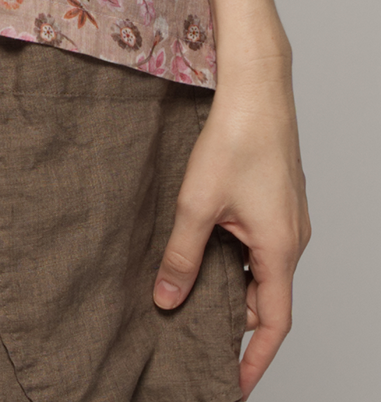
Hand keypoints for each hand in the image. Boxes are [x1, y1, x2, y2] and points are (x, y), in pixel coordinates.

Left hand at [153, 55, 310, 396]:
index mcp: (279, 249)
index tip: (234, 383)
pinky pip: (262, 244)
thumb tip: (166, 299)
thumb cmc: (234, 138)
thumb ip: (182, 256)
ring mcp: (289, 217)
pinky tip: (207, 245)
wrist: (257, 86)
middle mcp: (292, 238)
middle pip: (266, 297)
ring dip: (232, 284)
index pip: (273, 323)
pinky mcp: (279, 199)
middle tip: (195, 331)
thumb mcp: (197, 204)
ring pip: (262, 269)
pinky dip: (237, 257)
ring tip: (193, 291)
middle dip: (234, 320)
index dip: (255, 359)